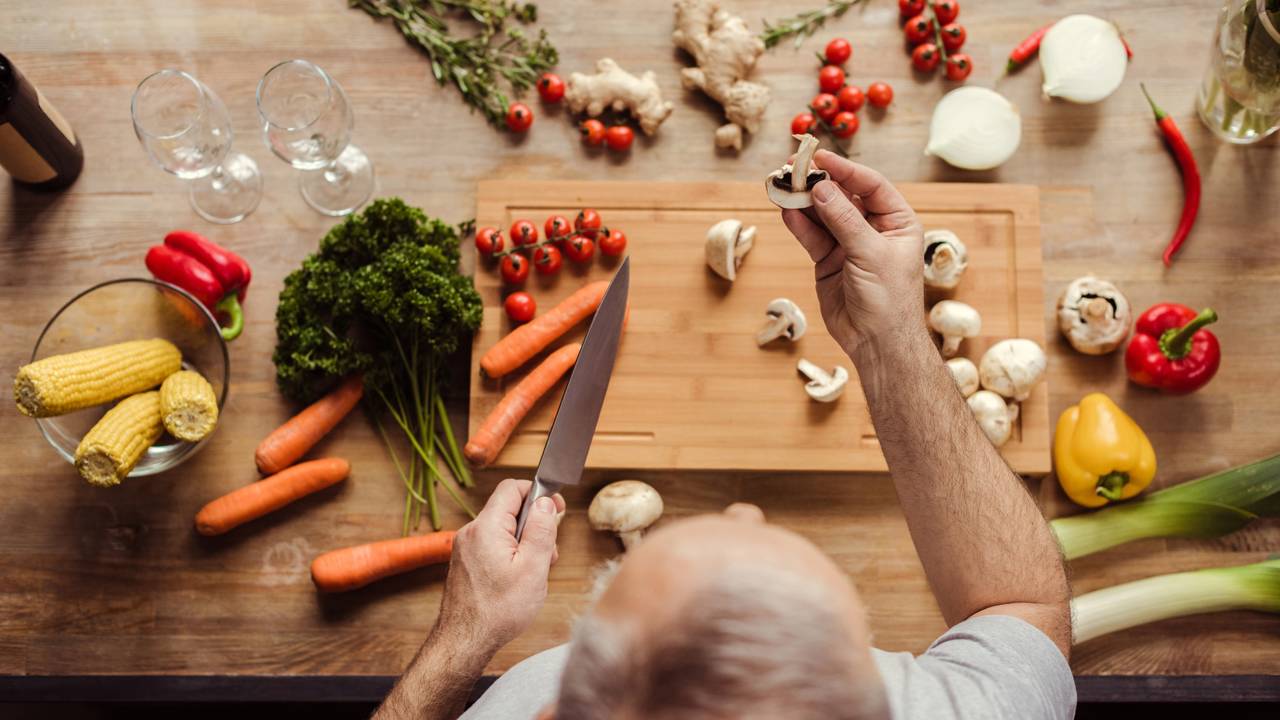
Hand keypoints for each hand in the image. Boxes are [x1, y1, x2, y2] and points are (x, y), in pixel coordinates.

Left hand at [434, 479, 564, 653]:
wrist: (465, 642)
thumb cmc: (498, 611)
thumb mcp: (533, 568)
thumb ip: (541, 530)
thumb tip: (545, 502)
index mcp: (486, 527)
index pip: (512, 488)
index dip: (538, 493)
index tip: (555, 509)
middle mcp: (471, 532)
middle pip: (509, 509)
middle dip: (534, 525)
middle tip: (548, 552)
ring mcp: (465, 548)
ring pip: (502, 529)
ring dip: (523, 543)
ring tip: (533, 572)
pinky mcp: (465, 562)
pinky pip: (492, 545)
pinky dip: (510, 554)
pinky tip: (518, 579)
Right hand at [781, 151, 925, 358]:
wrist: (877, 342)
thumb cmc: (889, 300)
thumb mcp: (871, 254)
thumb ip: (844, 220)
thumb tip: (821, 188)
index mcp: (897, 222)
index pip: (871, 185)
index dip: (845, 169)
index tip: (820, 157)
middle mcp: (874, 229)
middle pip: (843, 196)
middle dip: (819, 183)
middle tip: (793, 168)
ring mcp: (849, 245)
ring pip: (823, 215)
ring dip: (803, 202)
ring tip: (782, 186)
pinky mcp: (829, 261)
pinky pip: (812, 236)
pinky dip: (799, 224)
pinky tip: (786, 211)